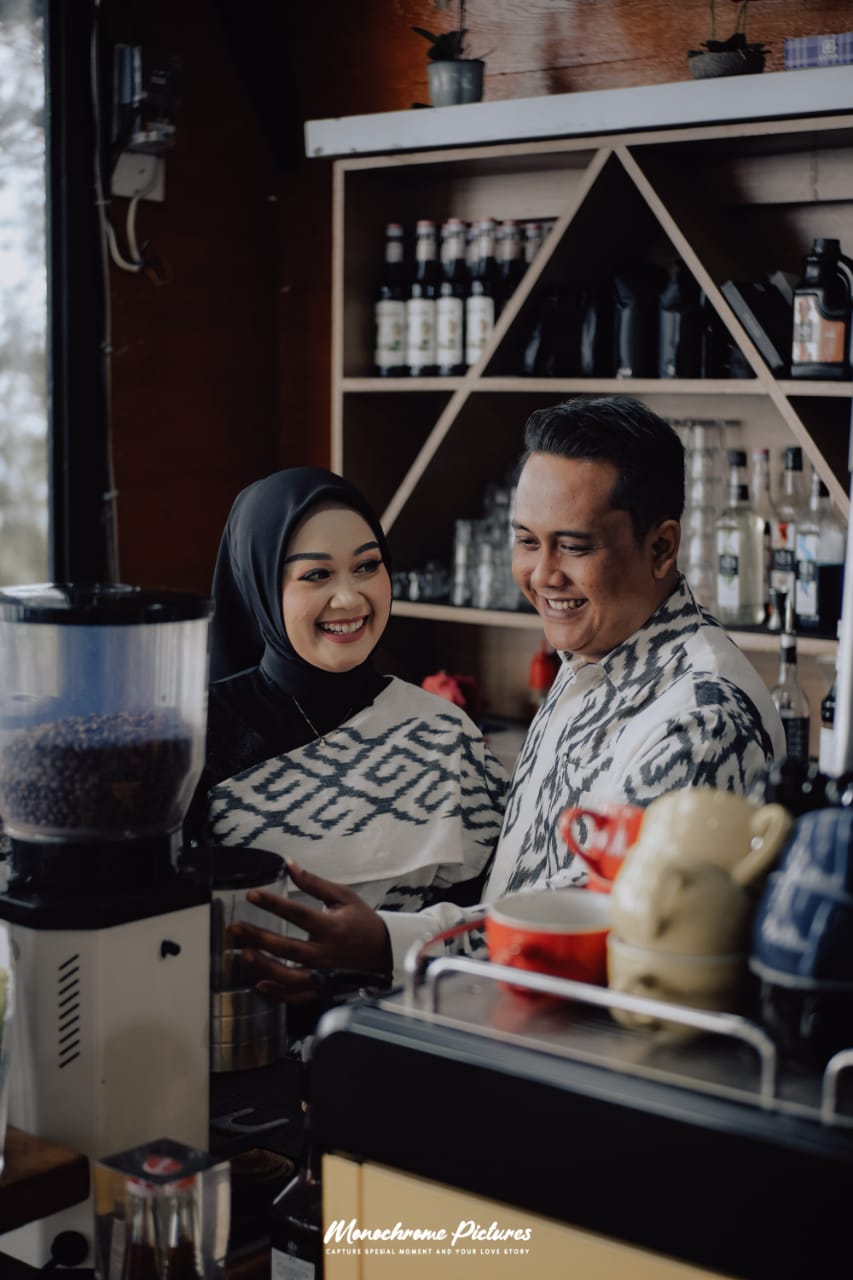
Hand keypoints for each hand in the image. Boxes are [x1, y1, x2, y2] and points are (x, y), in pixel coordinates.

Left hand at [227, 860, 391, 1002]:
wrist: (385, 954)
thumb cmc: (363, 922)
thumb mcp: (344, 897)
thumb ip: (314, 883)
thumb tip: (289, 865)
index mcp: (332, 927)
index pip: (297, 913)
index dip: (272, 904)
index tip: (251, 895)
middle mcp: (326, 953)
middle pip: (286, 947)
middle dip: (257, 937)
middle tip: (234, 928)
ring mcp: (324, 975)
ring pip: (289, 976)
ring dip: (264, 966)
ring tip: (242, 954)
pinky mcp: (324, 989)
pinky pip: (297, 995)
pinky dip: (277, 993)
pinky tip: (259, 984)